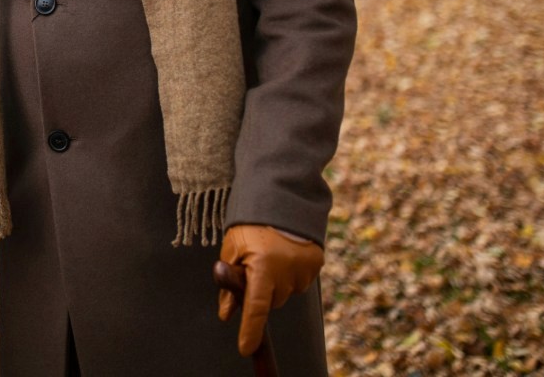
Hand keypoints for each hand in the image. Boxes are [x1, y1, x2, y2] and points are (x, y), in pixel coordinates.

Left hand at [217, 225, 323, 355]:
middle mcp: (287, 272)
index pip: (255, 308)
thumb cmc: (250, 223)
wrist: (280, 196)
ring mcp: (304, 269)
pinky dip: (291, 272)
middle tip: (254, 265)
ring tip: (271, 253)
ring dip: (277, 281)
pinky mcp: (316, 263)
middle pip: (271, 301)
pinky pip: (300, 280)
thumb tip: (226, 314)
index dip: (250, 330)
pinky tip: (286, 252)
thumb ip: (229, 283)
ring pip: (286, 291)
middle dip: (261, 290)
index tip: (245, 347)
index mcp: (262, 267)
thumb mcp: (233, 248)